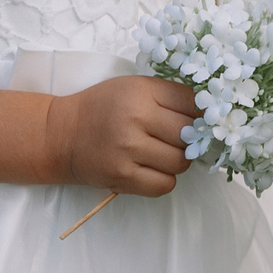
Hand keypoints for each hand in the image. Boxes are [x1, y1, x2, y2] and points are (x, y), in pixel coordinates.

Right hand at [48, 76, 198, 195]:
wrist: (62, 135)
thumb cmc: (103, 108)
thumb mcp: (133, 87)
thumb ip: (168, 96)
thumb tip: (209, 114)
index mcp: (141, 91)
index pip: (192, 103)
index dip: (201, 113)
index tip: (197, 118)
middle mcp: (135, 118)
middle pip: (189, 134)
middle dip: (190, 138)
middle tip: (178, 138)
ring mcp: (128, 150)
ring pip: (181, 162)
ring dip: (177, 160)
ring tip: (161, 152)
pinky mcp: (122, 177)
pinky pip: (164, 185)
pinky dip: (164, 179)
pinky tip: (151, 168)